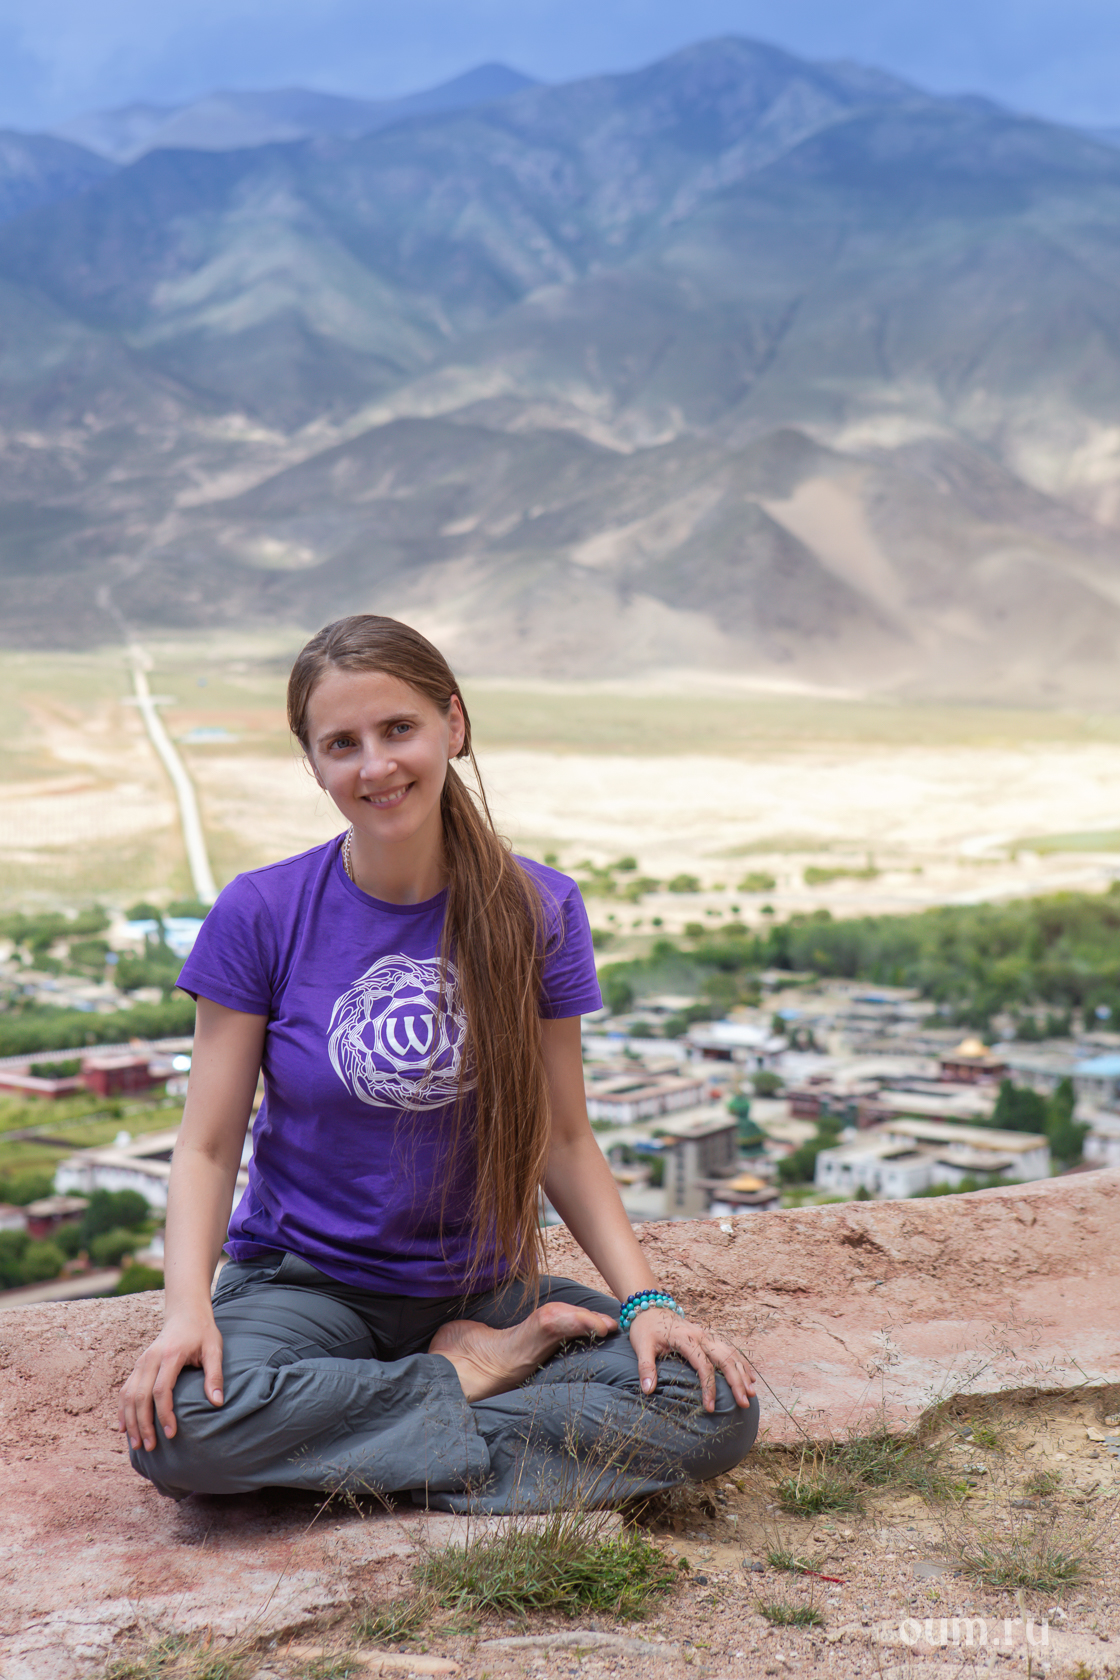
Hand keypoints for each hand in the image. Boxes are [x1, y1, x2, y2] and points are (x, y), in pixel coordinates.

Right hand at [117, 1311, 223, 1452]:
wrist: (185, 1313)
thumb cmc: (202, 1332)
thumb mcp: (214, 1349)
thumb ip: (215, 1375)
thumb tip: (218, 1402)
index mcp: (170, 1355)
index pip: (161, 1389)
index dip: (164, 1413)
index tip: (171, 1433)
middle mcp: (150, 1358)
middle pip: (140, 1396)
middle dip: (144, 1424)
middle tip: (151, 1447)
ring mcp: (141, 1362)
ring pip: (129, 1395)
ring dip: (131, 1421)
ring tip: (137, 1444)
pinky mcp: (138, 1365)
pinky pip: (125, 1390)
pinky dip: (122, 1410)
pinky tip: (124, 1428)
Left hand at [628, 1307, 755, 1413]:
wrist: (650, 1307)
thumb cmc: (645, 1329)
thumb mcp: (641, 1346)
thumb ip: (645, 1367)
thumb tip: (648, 1391)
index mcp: (685, 1339)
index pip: (703, 1365)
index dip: (709, 1387)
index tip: (711, 1407)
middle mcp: (701, 1335)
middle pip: (724, 1359)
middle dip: (737, 1382)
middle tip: (744, 1403)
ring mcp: (707, 1335)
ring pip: (731, 1353)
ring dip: (743, 1372)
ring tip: (752, 1393)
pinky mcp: (709, 1336)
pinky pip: (729, 1349)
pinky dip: (741, 1362)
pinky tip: (750, 1376)